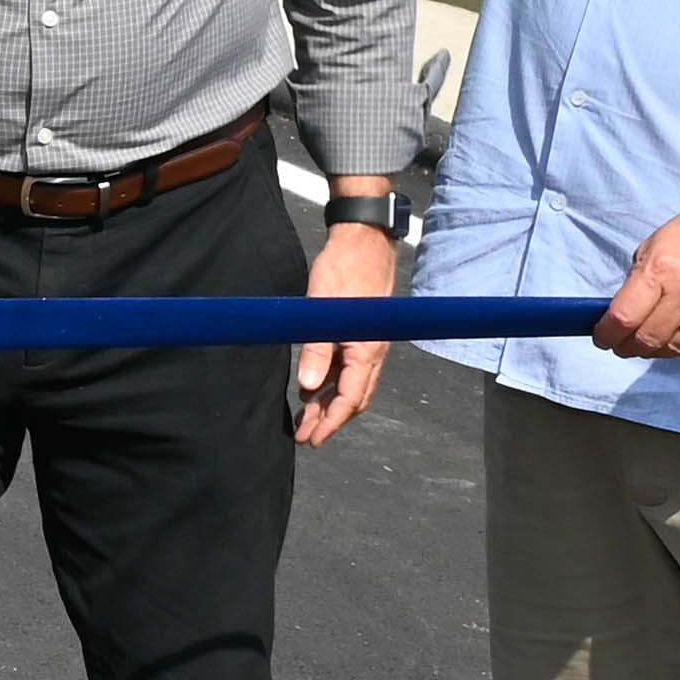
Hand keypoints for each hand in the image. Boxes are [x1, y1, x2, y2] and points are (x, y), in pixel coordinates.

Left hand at [291, 222, 398, 444]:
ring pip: (352, 385)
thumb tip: (309, 387)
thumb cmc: (345, 269)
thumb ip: (316, 350)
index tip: (312, 440)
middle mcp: (373, 352)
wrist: (364, 240)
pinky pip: (349, 367)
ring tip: (306, 418)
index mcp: (366, 351)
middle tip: (306, 436)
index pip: (350, 400)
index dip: (330, 423)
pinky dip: (332, 382)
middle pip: (354, 399)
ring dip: (330, 403)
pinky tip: (313, 388)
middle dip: (330, 420)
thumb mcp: (322, 311)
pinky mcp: (362, 333)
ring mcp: (369, 343)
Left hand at [596, 182, 679, 361]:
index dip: (607, 335)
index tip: (603, 338)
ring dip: (660, 351)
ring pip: (678, 350)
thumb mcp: (657, 244)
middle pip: (649, 340)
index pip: (624, 317)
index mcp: (663, 268)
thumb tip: (621, 316)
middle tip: (625, 345)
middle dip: (630, 347)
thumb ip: (639, 281)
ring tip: (655, 341)